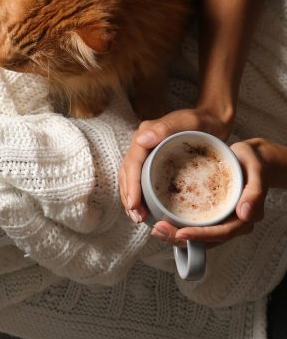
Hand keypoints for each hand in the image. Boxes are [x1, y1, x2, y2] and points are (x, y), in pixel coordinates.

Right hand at [118, 107, 232, 225]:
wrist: (211, 120)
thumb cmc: (203, 120)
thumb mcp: (188, 121)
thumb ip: (165, 128)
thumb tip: (140, 141)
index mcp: (145, 136)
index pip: (132, 164)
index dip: (131, 186)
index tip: (134, 205)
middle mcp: (141, 146)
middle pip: (127, 174)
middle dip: (129, 197)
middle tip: (136, 217)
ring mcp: (146, 155)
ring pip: (131, 179)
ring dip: (132, 199)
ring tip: (138, 218)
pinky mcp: (153, 163)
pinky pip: (142, 180)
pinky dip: (141, 196)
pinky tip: (145, 210)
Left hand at [156, 139, 275, 245]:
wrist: (254, 160)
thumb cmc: (254, 162)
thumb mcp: (256, 169)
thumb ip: (254, 191)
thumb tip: (245, 214)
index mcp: (247, 216)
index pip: (223, 232)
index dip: (202, 235)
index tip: (181, 233)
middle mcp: (235, 223)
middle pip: (208, 240)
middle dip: (181, 238)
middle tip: (158, 231)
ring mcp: (223, 220)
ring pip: (200, 237)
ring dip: (177, 236)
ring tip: (156, 230)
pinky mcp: (213, 215)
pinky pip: (196, 227)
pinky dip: (180, 228)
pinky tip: (164, 223)